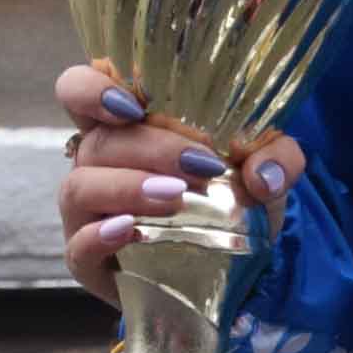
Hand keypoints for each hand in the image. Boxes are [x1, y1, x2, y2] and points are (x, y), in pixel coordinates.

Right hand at [55, 64, 303, 309]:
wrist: (233, 263)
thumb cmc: (237, 196)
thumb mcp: (269, 168)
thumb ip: (277, 158)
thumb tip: (264, 176)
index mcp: (128, 125)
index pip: (80, 89)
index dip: (91, 89)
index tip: (131, 104)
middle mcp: (98, 163)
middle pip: (97, 141)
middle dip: (150, 148)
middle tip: (199, 164)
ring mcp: (87, 213)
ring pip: (79, 187)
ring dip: (128, 187)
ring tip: (175, 197)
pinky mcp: (89, 260)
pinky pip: (75, 246)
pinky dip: (99, 235)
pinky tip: (130, 231)